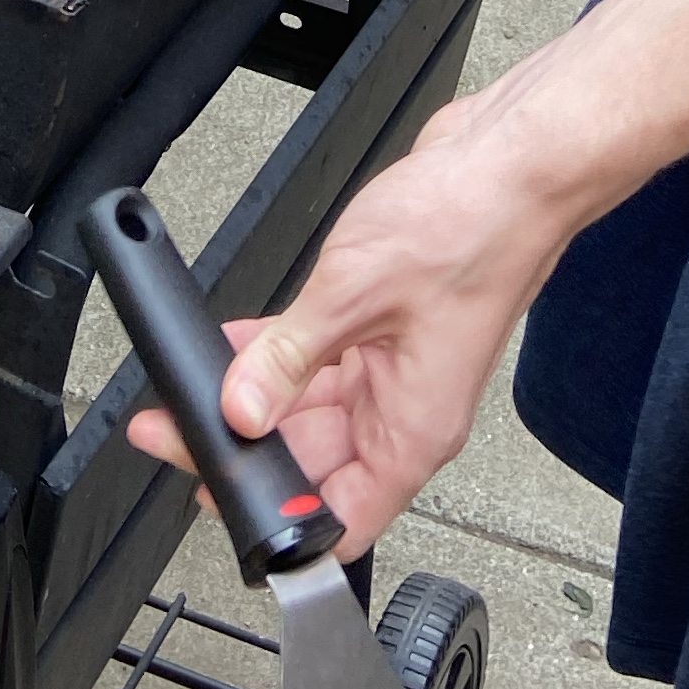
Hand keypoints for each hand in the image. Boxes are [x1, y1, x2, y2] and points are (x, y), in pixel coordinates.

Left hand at [121, 93, 569, 551]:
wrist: (511, 165)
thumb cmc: (469, 230)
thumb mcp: (353, 297)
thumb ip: (287, 359)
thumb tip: (239, 410)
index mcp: (413, 431)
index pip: (342, 519)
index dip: (281, 523)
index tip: (224, 498)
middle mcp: (406, 410)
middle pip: (315, 460)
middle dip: (248, 450)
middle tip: (178, 431)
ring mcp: (396, 368)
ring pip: (312, 408)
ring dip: (255, 400)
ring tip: (193, 387)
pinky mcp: (385, 326)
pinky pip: (320, 359)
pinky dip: (277, 354)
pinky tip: (234, 345)